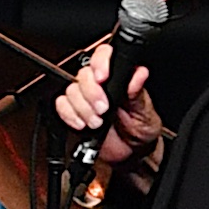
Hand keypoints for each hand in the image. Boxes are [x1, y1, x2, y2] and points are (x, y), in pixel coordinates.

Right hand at [51, 51, 164, 167]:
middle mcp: (100, 84)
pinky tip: (83, 124)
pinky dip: (70, 115)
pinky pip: (62, 105)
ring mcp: (85, 97)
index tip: (103, 77)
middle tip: (104, 108)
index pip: (104, 55)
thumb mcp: (146, 112)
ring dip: (83, 108)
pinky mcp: (74, 111)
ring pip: (72, 90)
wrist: (131, 153)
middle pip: (83, 74)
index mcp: (119, 77)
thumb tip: (139, 74)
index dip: (100, 62)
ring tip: (97, 122)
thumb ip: (139, 93)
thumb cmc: (141, 129)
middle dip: (91, 93)